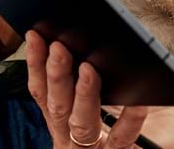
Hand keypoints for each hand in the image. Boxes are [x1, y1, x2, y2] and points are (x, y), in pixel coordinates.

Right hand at [26, 31, 173, 148]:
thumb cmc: (109, 138)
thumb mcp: (88, 115)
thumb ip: (83, 91)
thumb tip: (85, 50)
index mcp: (59, 124)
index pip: (41, 92)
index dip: (35, 64)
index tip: (35, 36)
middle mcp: (67, 138)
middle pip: (57, 106)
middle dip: (56, 75)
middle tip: (59, 46)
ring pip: (81, 122)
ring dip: (83, 94)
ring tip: (88, 69)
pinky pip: (120, 138)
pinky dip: (129, 119)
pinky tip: (138, 102)